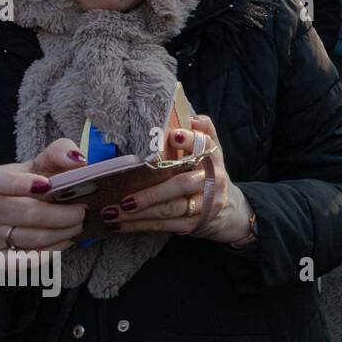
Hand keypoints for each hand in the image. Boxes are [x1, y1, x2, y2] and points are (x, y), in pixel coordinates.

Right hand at [0, 138, 87, 259]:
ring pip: (30, 239)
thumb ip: (62, 151)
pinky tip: (64, 241)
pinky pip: (24, 262)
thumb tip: (77, 159)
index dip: (16, 184)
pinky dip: (49, 253)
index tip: (46, 185)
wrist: (38, 206)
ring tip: (79, 225)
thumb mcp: (51, 161)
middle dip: (61, 215)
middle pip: (25, 214)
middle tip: (84, 211)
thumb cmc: (44, 181)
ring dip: (62, 233)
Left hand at [107, 115, 253, 244]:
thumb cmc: (209, 176)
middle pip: (182, 184)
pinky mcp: (195, 224)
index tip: (172, 136)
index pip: (205, 145)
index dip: (190, 140)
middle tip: (125, 198)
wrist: (230, 211)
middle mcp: (213, 181)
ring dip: (139, 213)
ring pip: (170, 209)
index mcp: (214, 159)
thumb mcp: (211, 154)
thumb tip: (191, 115)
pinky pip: (165, 225)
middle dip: (152, 193)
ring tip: (112, 212)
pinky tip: (120, 224)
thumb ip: (203, 133)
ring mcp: (205, 205)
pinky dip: (140, 225)